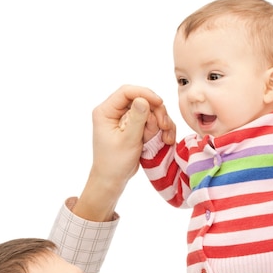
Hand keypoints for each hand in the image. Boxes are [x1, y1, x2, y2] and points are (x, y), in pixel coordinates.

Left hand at [73, 85, 175, 220]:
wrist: (113, 180)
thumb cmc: (115, 163)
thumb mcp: (127, 141)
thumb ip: (137, 119)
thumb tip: (143, 99)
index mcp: (106, 111)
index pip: (126, 92)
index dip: (145, 93)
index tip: (159, 103)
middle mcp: (115, 112)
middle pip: (142, 100)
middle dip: (156, 112)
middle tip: (164, 127)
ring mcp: (126, 120)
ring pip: (150, 111)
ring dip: (161, 122)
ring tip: (165, 138)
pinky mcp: (135, 128)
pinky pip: (152, 121)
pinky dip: (161, 129)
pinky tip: (166, 140)